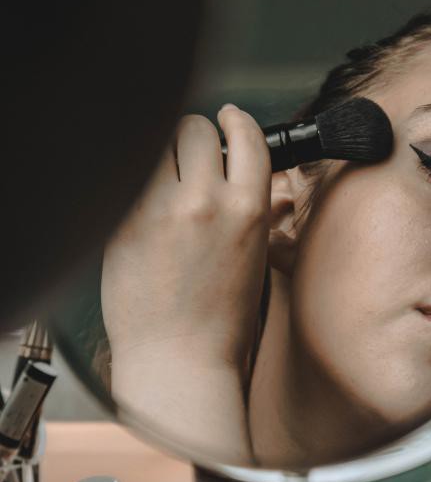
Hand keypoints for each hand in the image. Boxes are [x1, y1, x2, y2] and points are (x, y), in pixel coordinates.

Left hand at [101, 106, 270, 462]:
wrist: (181, 361)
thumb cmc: (221, 324)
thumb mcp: (254, 259)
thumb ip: (244, 210)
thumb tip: (227, 175)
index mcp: (249, 211)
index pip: (246, 135)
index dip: (235, 121)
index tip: (227, 120)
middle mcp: (207, 202)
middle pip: (194, 129)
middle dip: (192, 141)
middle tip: (188, 165)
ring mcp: (162, 210)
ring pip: (156, 145)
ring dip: (160, 157)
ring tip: (162, 188)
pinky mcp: (125, 223)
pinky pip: (128, 180)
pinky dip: (134, 187)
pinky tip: (140, 211)